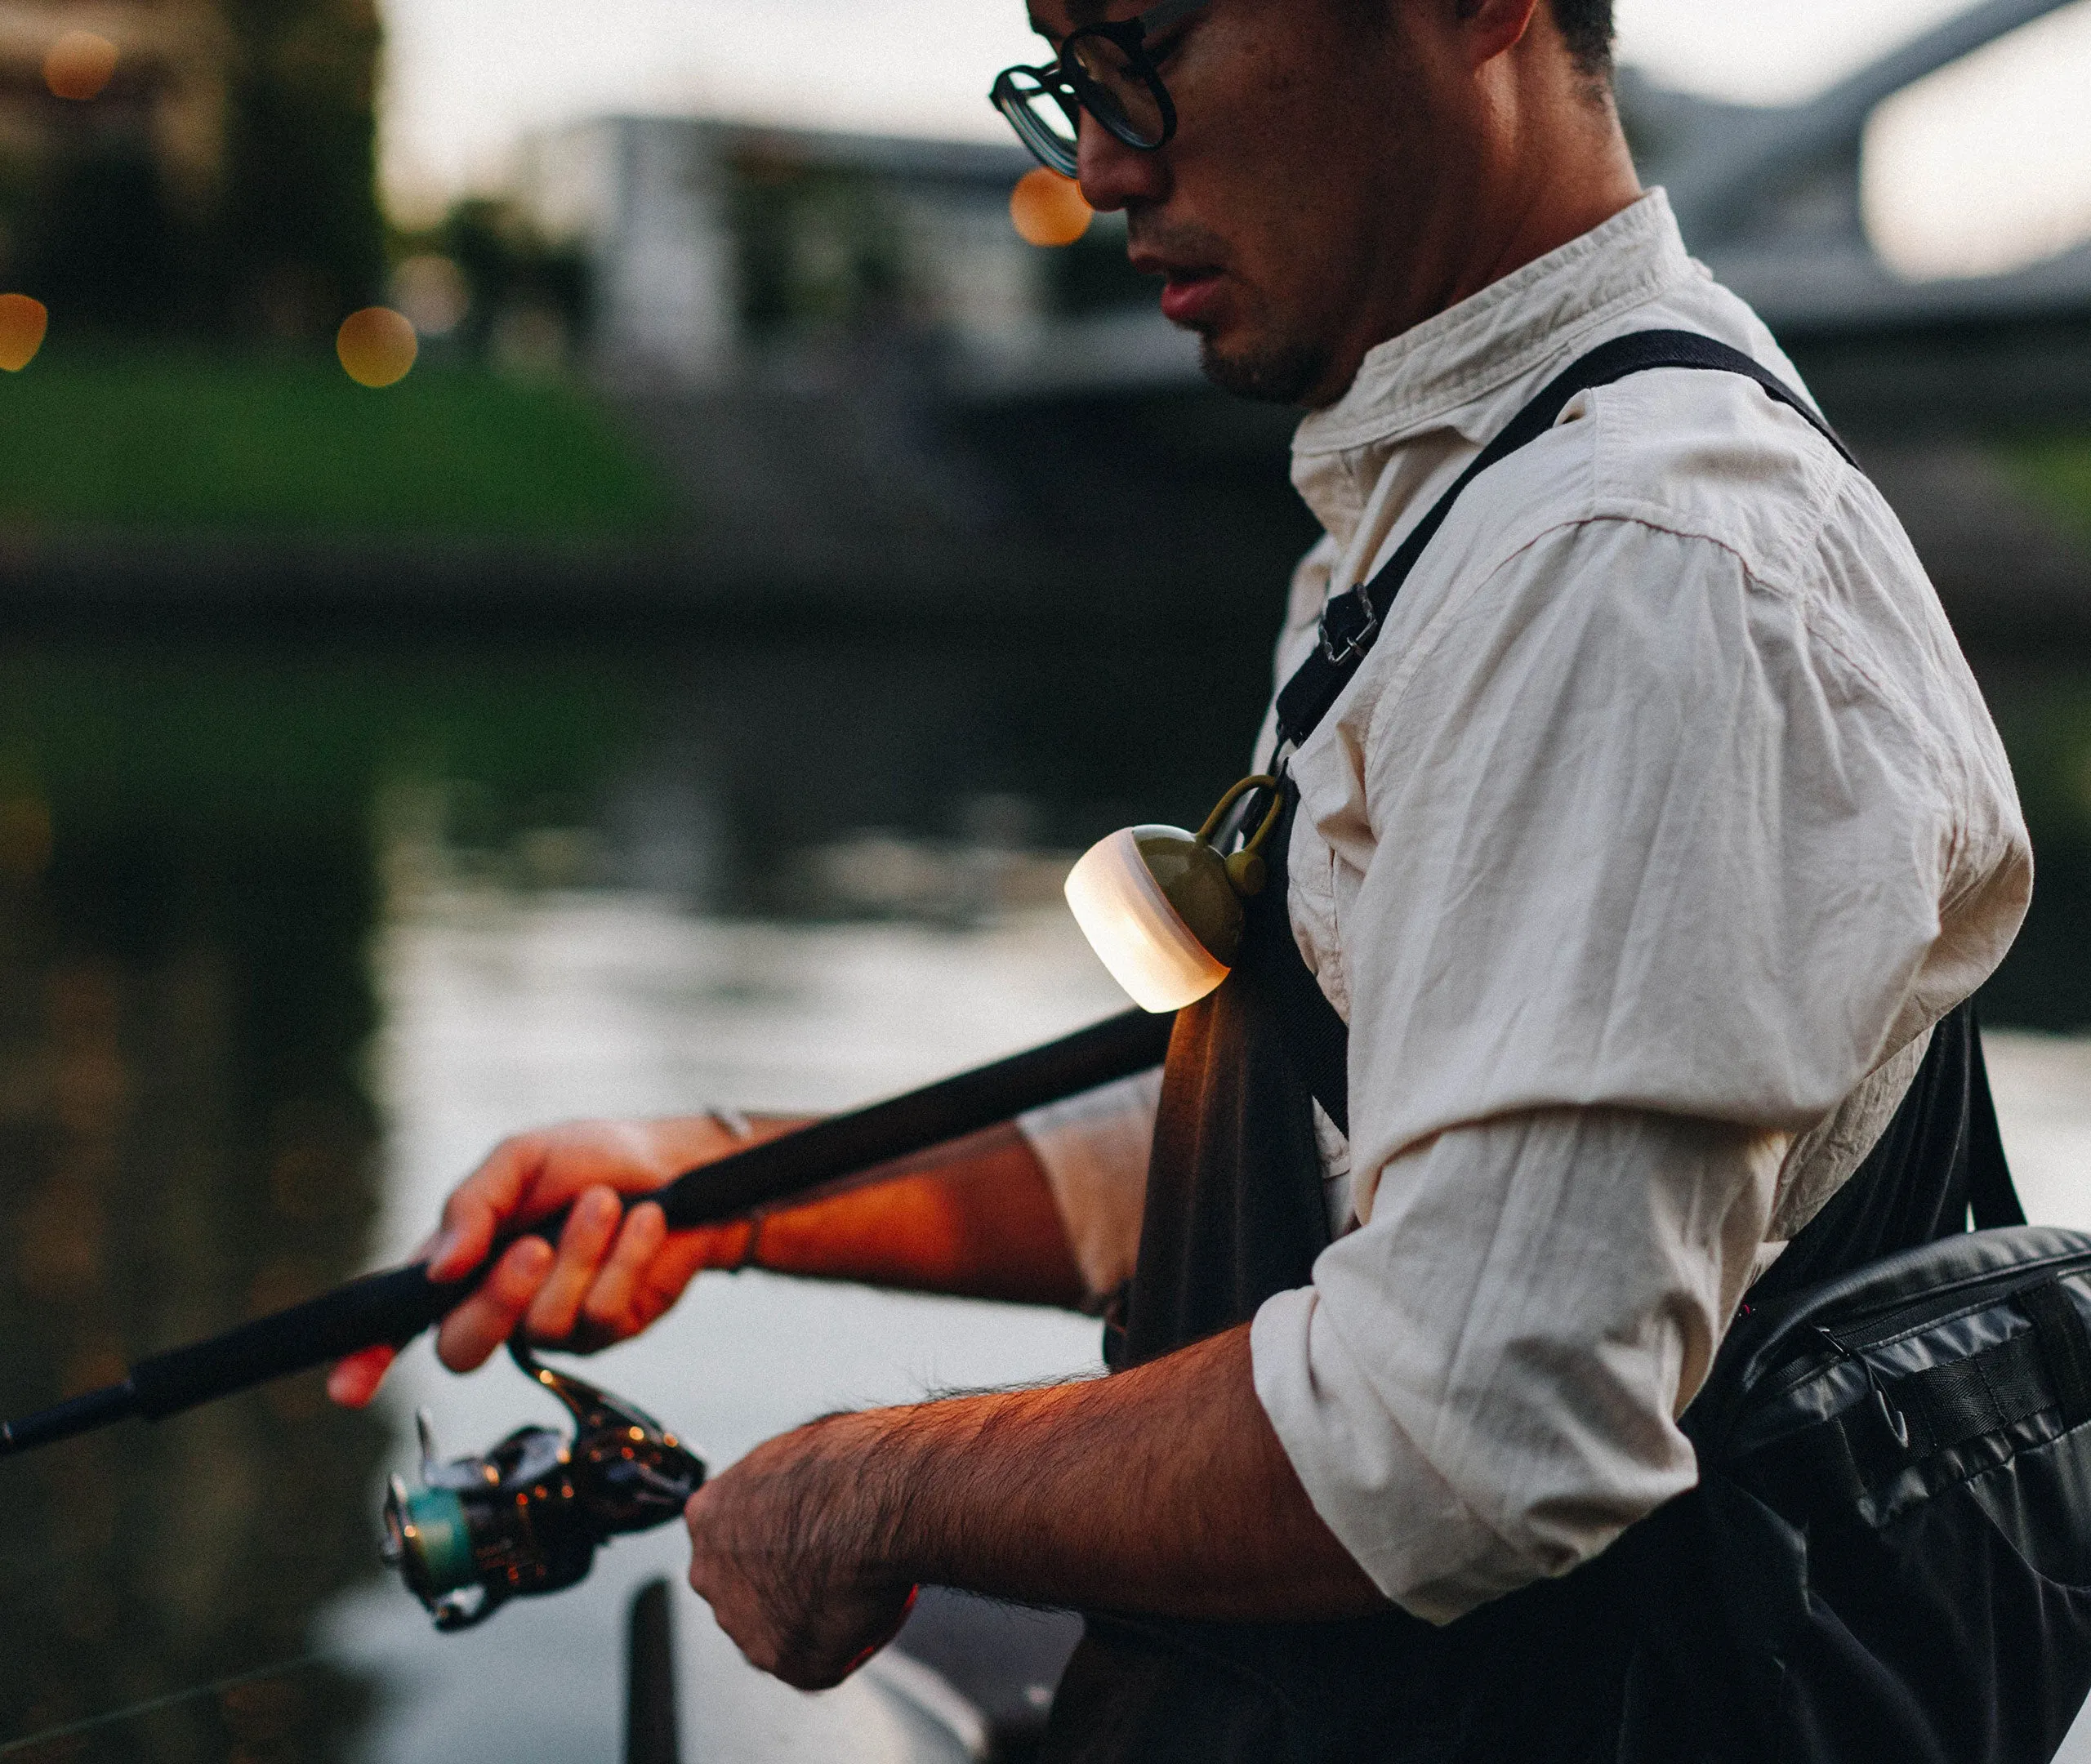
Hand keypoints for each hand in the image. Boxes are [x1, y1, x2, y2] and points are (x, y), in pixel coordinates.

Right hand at [328, 1114, 789, 1407]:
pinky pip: (602, 1313)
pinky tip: (645, 1223)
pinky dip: (626, 1258)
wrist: (679, 1165)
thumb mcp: (523, 1158)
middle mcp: (499, 1301)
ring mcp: (553, 1323)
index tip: (348, 1388)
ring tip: (607, 1203)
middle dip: (497, 1300)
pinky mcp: (607, 1329)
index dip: (367, 1358)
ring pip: (543, 1322)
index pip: (398, 1318)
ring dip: (581, 1253)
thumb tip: (437, 1269)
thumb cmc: (592, 1157)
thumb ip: (473, 1204)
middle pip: (462, 1346)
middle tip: (534, 1246)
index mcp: (461, 1260)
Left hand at [684, 1414, 919, 1689]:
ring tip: (860, 1577)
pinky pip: (823, 1659)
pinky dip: (850, 1641)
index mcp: (708, 1515)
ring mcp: (744, 1626)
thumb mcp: (795, 1455)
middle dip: (785, 1579)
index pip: (732, 1536)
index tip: (810, 1530)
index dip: (776, 1535)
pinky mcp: (789, 1663)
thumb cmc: (845, 1463)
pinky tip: (872, 1604)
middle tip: (836, 1558)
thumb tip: (804, 1495)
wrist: (874, 1503)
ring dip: (813, 1613)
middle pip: (747, 1587)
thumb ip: (777, 1489)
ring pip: (781, 1628)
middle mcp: (711, 1576)